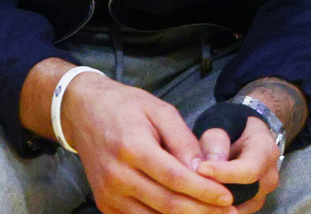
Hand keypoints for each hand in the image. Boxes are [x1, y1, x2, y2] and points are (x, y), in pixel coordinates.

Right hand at [63, 71, 238, 212]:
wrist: (83, 112)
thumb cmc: (125, 107)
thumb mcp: (159, 110)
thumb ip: (183, 140)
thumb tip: (204, 169)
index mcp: (132, 147)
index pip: (175, 178)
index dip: (203, 191)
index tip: (227, 198)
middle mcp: (117, 175)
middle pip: (167, 204)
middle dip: (202, 212)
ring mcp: (108, 194)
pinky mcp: (105, 205)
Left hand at [194, 116, 278, 211]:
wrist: (243, 136)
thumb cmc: (230, 128)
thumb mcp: (222, 125)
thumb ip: (214, 143)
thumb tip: (203, 168)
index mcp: (266, 151)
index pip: (249, 169)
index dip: (224, 172)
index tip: (200, 169)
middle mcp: (269, 177)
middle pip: (245, 193)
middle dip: (218, 192)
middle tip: (191, 186)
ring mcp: (262, 194)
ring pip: (238, 206)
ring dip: (216, 203)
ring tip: (192, 193)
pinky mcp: (251, 205)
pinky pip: (233, 211)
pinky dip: (216, 208)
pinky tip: (198, 200)